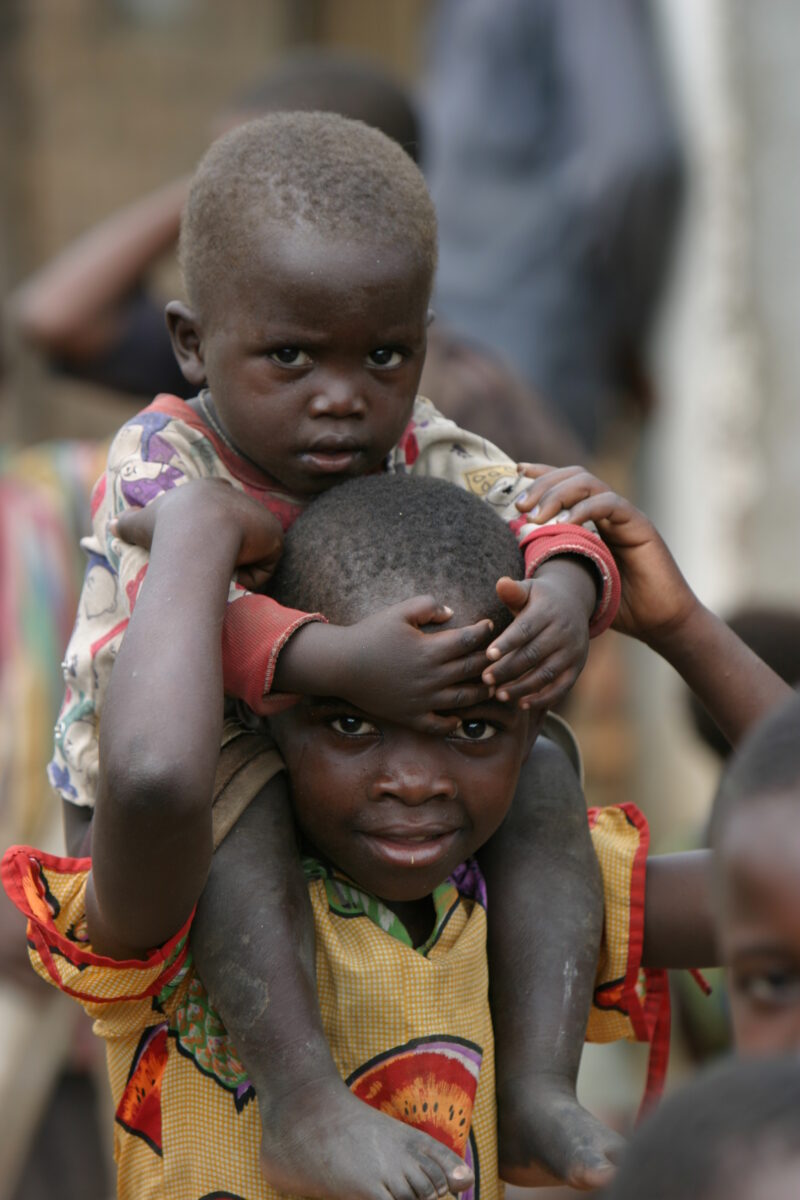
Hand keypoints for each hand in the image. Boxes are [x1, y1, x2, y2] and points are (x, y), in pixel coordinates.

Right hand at [112, 479, 283, 591]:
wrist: (198, 533)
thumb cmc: (167, 527)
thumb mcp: (142, 522)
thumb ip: (127, 523)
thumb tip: (110, 526)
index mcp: (208, 489)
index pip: (217, 508)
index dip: (212, 528)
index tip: (202, 545)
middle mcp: (237, 496)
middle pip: (237, 530)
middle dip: (227, 548)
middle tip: (210, 563)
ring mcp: (258, 514)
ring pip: (250, 551)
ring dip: (236, 564)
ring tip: (218, 565)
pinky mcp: (273, 533)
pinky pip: (264, 566)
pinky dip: (251, 574)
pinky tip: (235, 569)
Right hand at [276, 595, 494, 733]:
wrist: (341, 665)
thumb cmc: (370, 634)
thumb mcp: (398, 612)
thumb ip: (428, 606)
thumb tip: (452, 613)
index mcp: (430, 650)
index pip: (469, 640)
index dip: (483, 632)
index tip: (488, 625)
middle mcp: (431, 677)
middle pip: (472, 670)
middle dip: (490, 661)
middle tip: (499, 655)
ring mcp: (422, 700)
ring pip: (463, 700)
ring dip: (481, 693)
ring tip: (491, 686)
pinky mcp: (410, 716)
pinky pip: (438, 725)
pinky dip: (452, 723)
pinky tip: (458, 717)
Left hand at [481, 559, 593, 707]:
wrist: (574, 603)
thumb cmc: (539, 599)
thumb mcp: (529, 589)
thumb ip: (513, 591)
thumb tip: (501, 584)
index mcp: (548, 612)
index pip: (525, 629)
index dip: (507, 643)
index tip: (487, 655)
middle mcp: (563, 633)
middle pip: (533, 654)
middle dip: (508, 669)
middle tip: (485, 680)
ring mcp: (572, 652)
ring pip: (546, 674)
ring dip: (522, 688)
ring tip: (499, 695)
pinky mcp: (576, 668)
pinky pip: (560, 688)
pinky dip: (542, 699)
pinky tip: (521, 705)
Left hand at [514, 465, 697, 644]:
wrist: (659, 621)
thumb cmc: (617, 605)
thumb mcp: (574, 586)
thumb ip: (550, 571)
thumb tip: (510, 577)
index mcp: (592, 518)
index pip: (565, 482)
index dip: (541, 473)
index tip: (515, 471)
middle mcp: (608, 510)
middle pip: (573, 476)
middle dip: (542, 484)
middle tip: (520, 506)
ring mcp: (624, 515)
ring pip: (588, 483)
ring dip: (557, 494)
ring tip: (536, 516)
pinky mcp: (639, 524)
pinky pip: (609, 504)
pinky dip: (584, 509)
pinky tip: (565, 525)